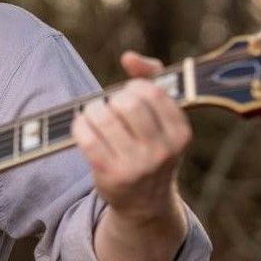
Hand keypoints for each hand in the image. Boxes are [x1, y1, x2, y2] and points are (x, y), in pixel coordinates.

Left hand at [72, 51, 191, 222]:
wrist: (144, 203)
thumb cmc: (150, 147)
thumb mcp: (162, 118)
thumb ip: (151, 78)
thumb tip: (129, 57)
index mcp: (180, 133)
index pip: (152, 92)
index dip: (133, 87)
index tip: (127, 94)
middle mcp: (163, 151)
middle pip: (127, 103)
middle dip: (112, 99)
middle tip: (109, 107)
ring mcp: (137, 165)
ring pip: (103, 117)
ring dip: (92, 110)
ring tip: (93, 115)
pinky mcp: (110, 175)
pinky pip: (86, 138)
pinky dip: (79, 126)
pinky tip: (82, 126)